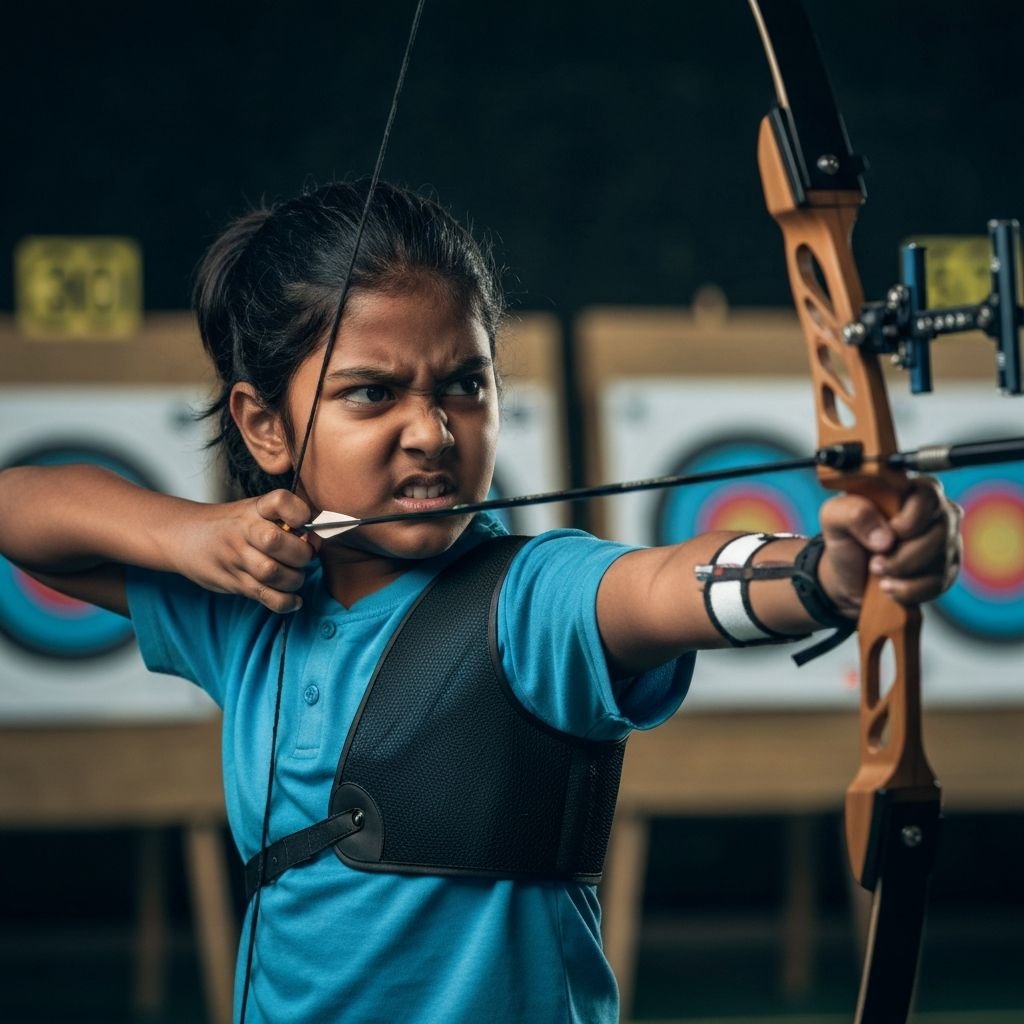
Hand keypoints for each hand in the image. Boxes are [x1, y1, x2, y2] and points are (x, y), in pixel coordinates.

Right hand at [175, 489, 320, 612]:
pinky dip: (285, 602)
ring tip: (295, 575)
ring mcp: (237, 557)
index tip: (303, 523)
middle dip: (301, 554)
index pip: (281, 501)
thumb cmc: (232, 524)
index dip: (299, 513)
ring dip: (295, 579)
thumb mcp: (255, 510)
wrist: (186, 536)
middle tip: (304, 556)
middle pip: (276, 542)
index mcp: (255, 508)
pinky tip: (294, 600)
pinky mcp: (234, 582)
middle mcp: (244, 530)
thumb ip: (285, 520)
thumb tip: (317, 539)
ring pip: (272, 573)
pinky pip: (265, 596)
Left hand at [817, 477, 961, 617]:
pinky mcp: (947, 569)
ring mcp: (946, 541)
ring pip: (941, 557)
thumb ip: (852, 512)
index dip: (911, 518)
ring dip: (904, 571)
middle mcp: (935, 511)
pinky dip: (910, 590)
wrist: (849, 577)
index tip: (890, 532)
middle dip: (904, 553)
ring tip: (878, 572)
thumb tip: (885, 537)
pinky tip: (890, 587)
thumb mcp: (834, 518)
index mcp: (909, 489)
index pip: (929, 495)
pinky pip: (940, 582)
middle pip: (941, 529)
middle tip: (875, 562)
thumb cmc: (847, 539)